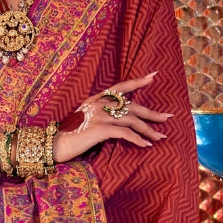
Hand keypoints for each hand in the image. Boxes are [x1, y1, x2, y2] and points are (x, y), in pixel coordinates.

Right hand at [53, 73, 169, 163]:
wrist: (55, 144)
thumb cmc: (71, 134)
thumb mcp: (86, 118)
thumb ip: (102, 113)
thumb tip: (121, 119)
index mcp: (97, 98)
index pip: (121, 87)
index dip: (138, 81)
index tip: (154, 76)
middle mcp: (100, 103)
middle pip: (133, 106)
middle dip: (152, 113)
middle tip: (167, 118)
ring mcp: (100, 115)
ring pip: (132, 121)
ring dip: (148, 130)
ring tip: (160, 138)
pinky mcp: (100, 129)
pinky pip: (125, 133)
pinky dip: (137, 140)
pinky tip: (146, 145)